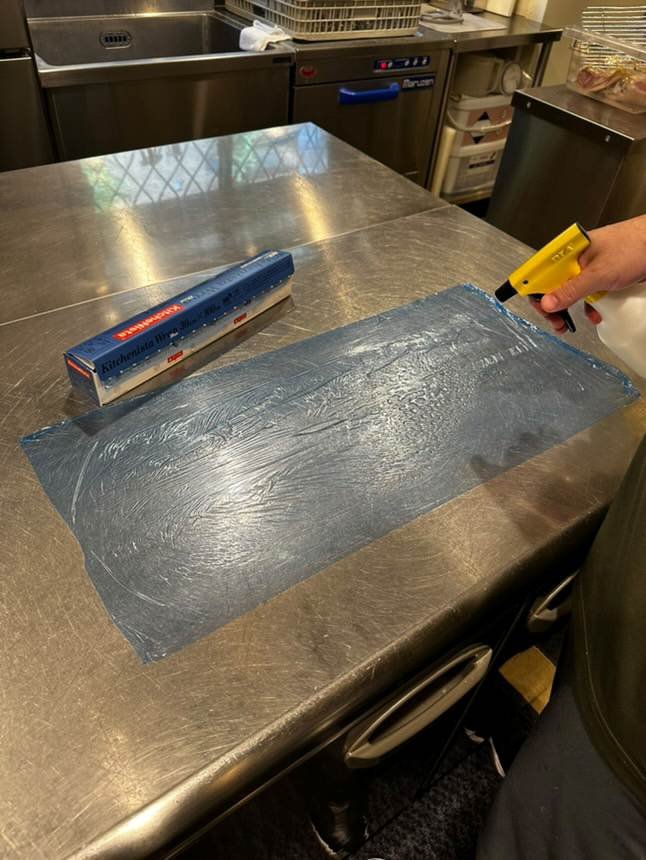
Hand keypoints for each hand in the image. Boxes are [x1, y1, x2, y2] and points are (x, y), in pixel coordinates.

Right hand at [531, 216, 645, 333]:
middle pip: (554, 284)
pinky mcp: (603, 277)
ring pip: (571, 292)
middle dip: (553, 305)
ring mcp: (590, 269)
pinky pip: (589, 295)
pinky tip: (595, 314)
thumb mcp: (599, 274)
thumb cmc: (635, 246)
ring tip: (567, 322)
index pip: (541, 271)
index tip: (538, 307)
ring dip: (570, 309)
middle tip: (554, 320)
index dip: (535, 290)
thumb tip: (548, 303)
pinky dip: (589, 307)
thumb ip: (572, 290)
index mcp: (569, 251)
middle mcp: (577, 259)